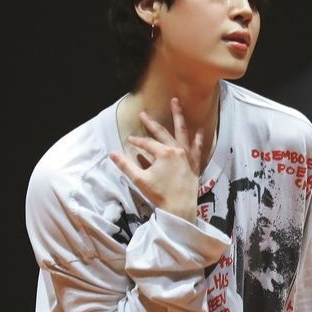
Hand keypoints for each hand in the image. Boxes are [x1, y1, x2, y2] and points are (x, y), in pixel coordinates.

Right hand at [109, 97, 201, 223]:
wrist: (180, 208)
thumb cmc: (160, 195)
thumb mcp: (140, 180)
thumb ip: (126, 166)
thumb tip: (112, 154)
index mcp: (163, 153)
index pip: (147, 143)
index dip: (137, 142)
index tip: (129, 140)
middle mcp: (176, 150)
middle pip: (162, 133)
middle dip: (151, 123)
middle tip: (144, 114)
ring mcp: (187, 156)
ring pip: (182, 132)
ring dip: (179, 117)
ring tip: (176, 102)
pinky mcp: (194, 164)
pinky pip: (197, 148)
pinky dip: (198, 139)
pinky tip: (200, 130)